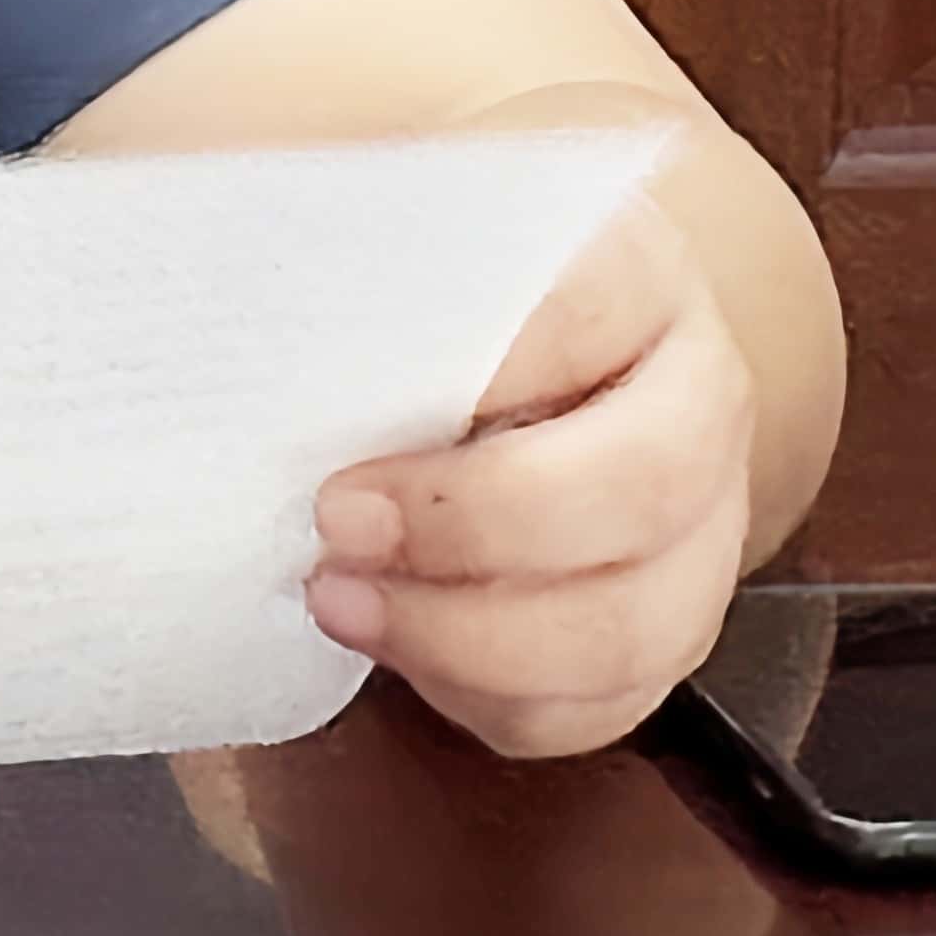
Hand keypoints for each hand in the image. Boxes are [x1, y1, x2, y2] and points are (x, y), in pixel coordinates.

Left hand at [302, 180, 752, 757]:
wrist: (504, 368)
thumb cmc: (424, 297)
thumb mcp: (388, 230)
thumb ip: (337, 236)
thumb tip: (234, 227)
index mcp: (636, 274)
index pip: (589, 311)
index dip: (484, 369)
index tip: (355, 395)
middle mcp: (696, 397)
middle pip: (641, 485)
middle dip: (475, 523)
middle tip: (337, 519)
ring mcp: (701, 529)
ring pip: (632, 624)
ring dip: (469, 639)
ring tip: (338, 600)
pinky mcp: (661, 629)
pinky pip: (598, 708)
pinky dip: (487, 698)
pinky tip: (397, 649)